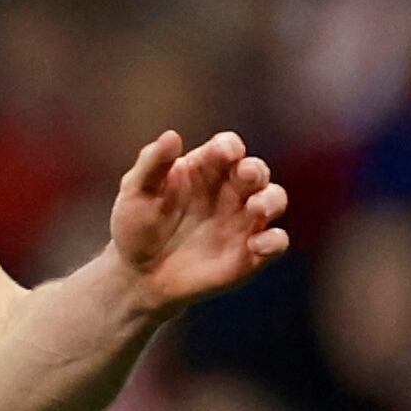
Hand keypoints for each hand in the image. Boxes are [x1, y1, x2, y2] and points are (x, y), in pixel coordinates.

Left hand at [108, 128, 288, 311]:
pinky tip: (257, 245)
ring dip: (271, 200)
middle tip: (246, 175)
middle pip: (255, 170)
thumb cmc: (136, 225)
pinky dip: (273, 241)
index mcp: (205, 168)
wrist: (138, 275)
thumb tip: (172, 135)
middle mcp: (230, 190)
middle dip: (254, 170)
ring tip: (256, 208)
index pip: (227, 147)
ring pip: (274, 200)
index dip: (228, 147)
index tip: (224, 152)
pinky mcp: (251, 253)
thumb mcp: (136, 192)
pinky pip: (275, 242)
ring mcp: (243, 220)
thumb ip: (153, 163)